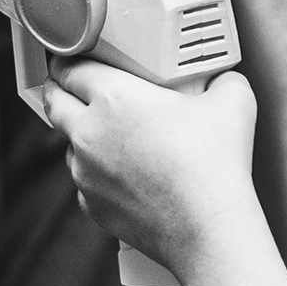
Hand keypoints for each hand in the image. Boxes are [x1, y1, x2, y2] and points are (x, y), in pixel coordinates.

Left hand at [46, 59, 265, 281]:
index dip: (68, 60)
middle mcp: (88, 132)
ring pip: (68, 144)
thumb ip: (223, 81)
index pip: (69, 68)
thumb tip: (225, 82)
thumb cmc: (214, 165)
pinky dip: (97, 174)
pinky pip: (84, 181)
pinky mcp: (91, 205)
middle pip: (53, 101)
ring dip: (80, 135)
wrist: (208, 227)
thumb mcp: (232, 101)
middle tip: (74, 86)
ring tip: (110, 133)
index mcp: (112, 96)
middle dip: (60, 90)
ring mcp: (85, 172)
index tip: (74, 58)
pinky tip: (124, 174)